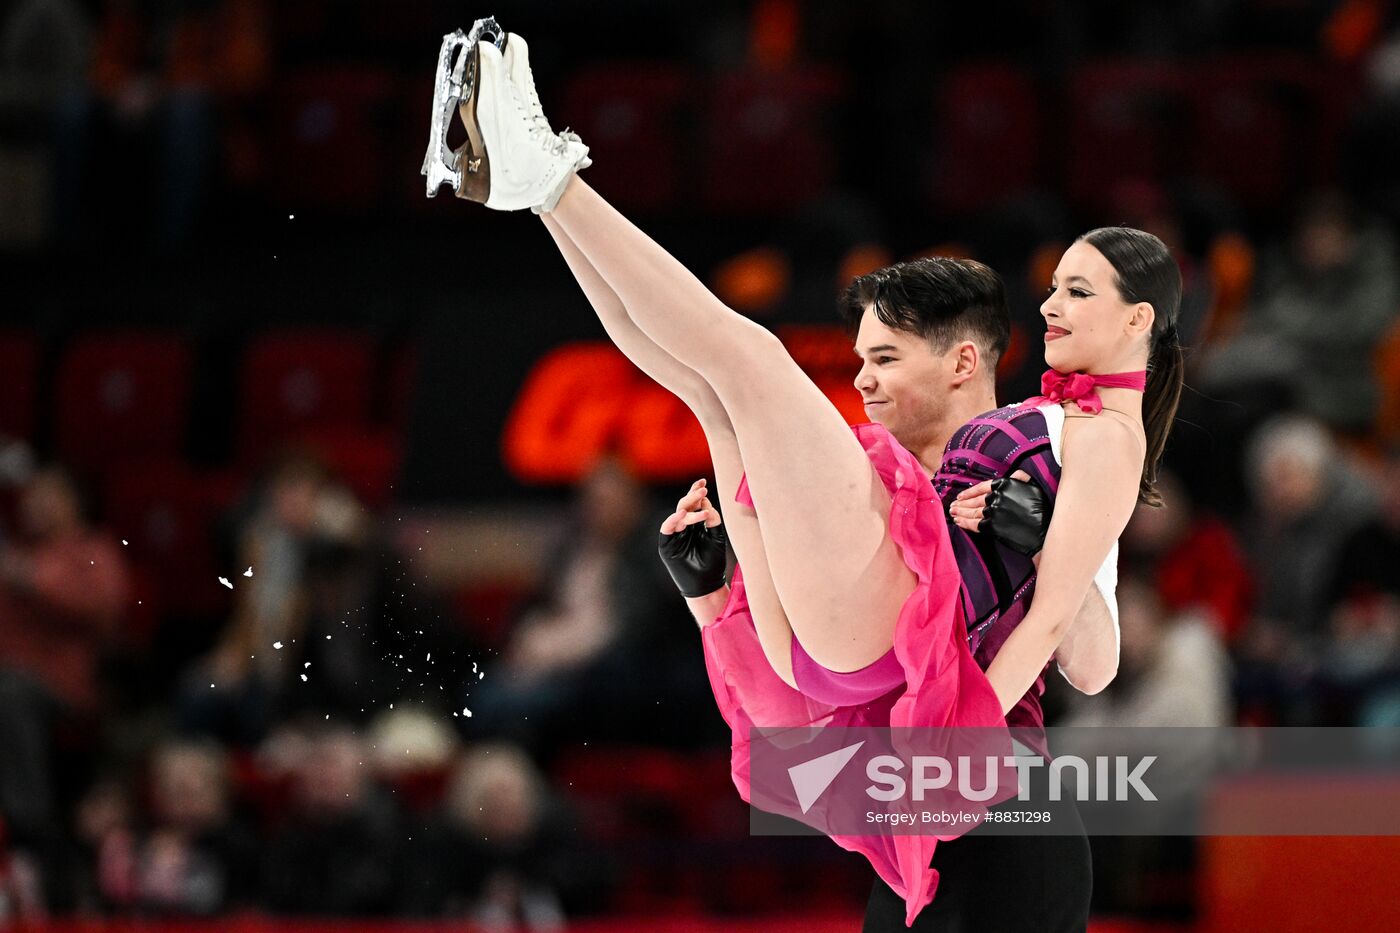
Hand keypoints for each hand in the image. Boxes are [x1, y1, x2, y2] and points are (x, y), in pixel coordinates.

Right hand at [658, 478, 727, 597]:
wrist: (706, 585)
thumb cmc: (713, 562)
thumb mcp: (717, 537)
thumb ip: (713, 519)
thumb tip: (705, 501)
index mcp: (695, 525)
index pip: (694, 504)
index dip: (697, 493)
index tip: (703, 482)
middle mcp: (684, 528)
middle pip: (684, 506)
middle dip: (693, 496)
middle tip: (703, 488)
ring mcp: (675, 536)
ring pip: (677, 515)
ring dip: (687, 506)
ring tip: (700, 499)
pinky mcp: (667, 546)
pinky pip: (667, 528)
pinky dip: (673, 520)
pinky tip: (683, 514)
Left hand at [948, 470, 1050, 555]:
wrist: (1043, 531)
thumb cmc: (1040, 508)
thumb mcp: (1032, 485)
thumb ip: (1020, 477)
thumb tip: (1013, 474)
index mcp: (1004, 485)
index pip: (981, 487)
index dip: (969, 492)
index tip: (961, 496)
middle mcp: (996, 497)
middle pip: (974, 500)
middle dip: (961, 504)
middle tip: (952, 506)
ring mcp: (993, 511)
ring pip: (972, 512)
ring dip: (960, 513)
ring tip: (952, 513)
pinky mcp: (992, 526)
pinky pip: (975, 524)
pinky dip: (965, 523)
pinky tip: (959, 522)